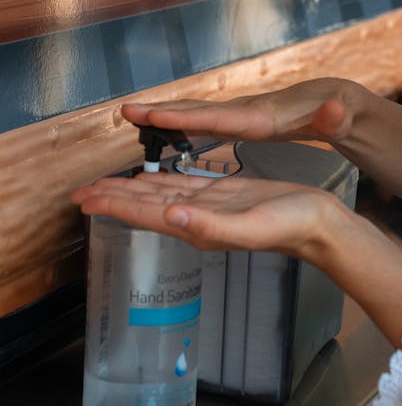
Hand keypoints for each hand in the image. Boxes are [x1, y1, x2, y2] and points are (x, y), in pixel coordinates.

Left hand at [71, 171, 339, 260]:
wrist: (318, 224)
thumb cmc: (290, 226)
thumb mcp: (249, 226)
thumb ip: (208, 225)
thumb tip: (169, 216)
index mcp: (197, 225)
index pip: (144, 214)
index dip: (112, 206)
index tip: (83, 201)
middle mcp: (196, 217)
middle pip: (143, 206)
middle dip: (111, 199)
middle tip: (79, 194)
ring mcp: (209, 206)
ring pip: (159, 196)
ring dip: (130, 191)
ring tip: (104, 187)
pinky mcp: (223, 195)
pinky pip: (182, 186)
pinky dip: (160, 182)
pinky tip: (151, 179)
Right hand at [119, 76, 401, 229]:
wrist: (349, 100)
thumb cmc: (345, 112)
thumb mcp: (347, 118)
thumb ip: (338, 117)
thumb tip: (334, 110)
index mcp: (269, 116)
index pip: (222, 118)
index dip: (187, 118)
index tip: (154, 114)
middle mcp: (253, 110)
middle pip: (203, 111)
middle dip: (164, 111)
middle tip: (125, 110)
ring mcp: (249, 112)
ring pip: (203, 113)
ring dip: (168, 115)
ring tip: (133, 116)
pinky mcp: (250, 119)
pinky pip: (212, 121)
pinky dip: (186, 122)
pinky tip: (168, 131)